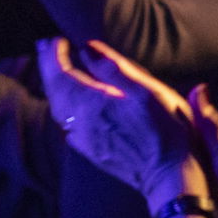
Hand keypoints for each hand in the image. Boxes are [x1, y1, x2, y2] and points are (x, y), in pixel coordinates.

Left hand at [38, 38, 201, 198]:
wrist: (169, 177)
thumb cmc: (165, 131)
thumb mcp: (145, 89)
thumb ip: (112, 67)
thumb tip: (86, 48)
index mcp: (91, 104)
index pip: (61, 74)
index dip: (54, 55)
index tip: (55, 39)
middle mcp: (80, 123)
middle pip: (55, 90)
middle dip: (50, 67)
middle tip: (48, 47)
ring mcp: (84, 140)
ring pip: (59, 107)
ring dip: (55, 85)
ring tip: (57, 68)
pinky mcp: (92, 151)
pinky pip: (68, 122)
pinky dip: (64, 104)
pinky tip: (72, 101)